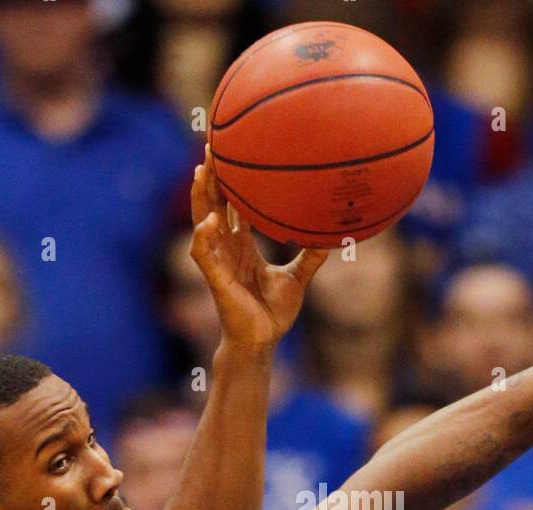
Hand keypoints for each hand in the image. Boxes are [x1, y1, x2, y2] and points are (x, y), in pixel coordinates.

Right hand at [190, 149, 327, 350]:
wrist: (263, 340)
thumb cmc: (273, 312)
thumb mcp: (296, 278)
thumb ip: (310, 256)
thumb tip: (331, 237)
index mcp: (242, 245)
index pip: (232, 205)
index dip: (229, 181)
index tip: (231, 152)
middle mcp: (226, 249)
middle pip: (213, 205)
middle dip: (210, 178)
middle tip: (212, 146)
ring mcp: (219, 263)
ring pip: (202, 223)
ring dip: (200, 198)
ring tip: (202, 172)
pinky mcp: (216, 280)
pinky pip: (205, 254)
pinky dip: (204, 236)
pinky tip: (210, 220)